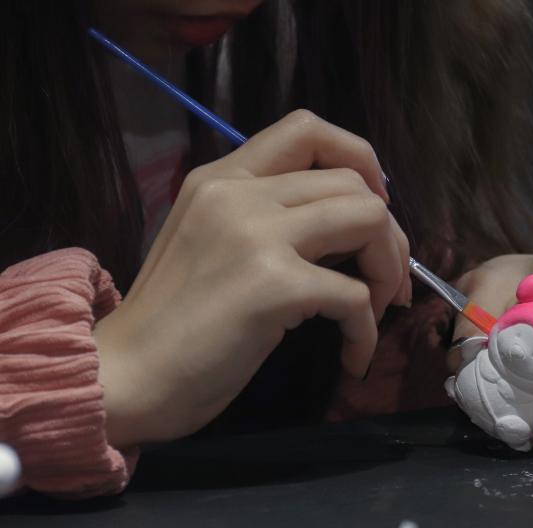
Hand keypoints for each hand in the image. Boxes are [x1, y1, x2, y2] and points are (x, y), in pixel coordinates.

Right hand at [95, 110, 410, 447]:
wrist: (126, 377)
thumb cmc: (170, 323)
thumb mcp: (212, 243)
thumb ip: (265, 219)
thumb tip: (346, 227)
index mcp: (222, 177)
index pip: (309, 129)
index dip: (361, 161)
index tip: (372, 209)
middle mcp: (239, 193)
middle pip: (355, 183)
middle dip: (390, 235)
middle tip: (385, 282)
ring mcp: (256, 235)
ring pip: (369, 220)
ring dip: (389, 269)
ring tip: (376, 310)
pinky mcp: (273, 285)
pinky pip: (356, 296)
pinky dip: (368, 331)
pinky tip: (353, 357)